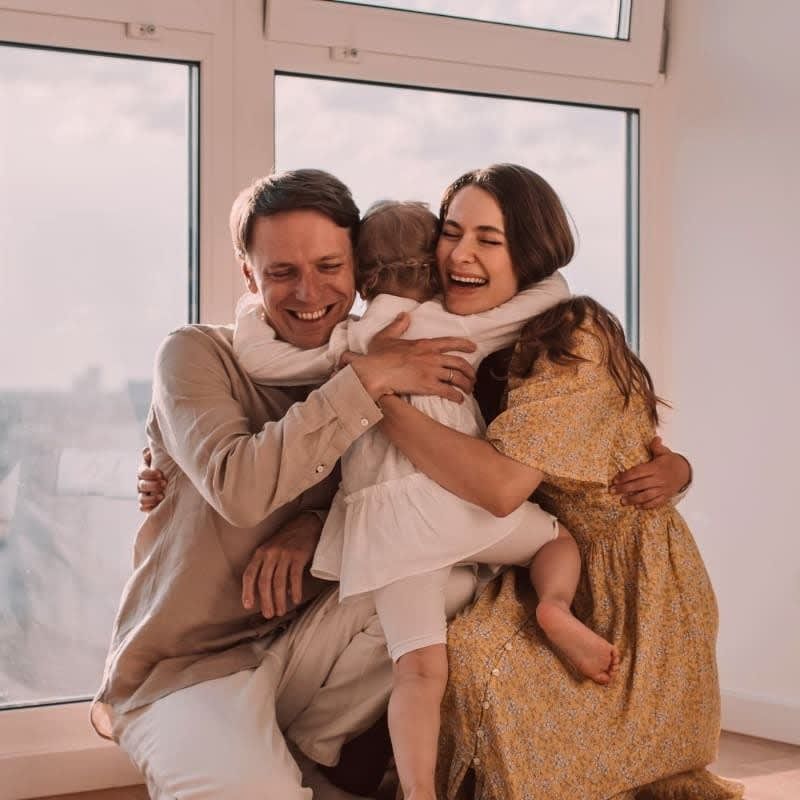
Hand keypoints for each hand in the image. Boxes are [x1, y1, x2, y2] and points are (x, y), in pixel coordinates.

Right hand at [137, 447, 166, 511]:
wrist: (177, 482)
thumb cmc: (168, 468)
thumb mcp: (163, 460)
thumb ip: (155, 455)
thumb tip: (146, 451)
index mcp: (144, 472)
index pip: (142, 472)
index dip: (149, 473)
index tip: (160, 474)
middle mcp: (142, 483)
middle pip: (141, 485)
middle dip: (152, 485)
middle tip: (164, 483)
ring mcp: (144, 494)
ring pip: (141, 498)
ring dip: (150, 498)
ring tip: (162, 496)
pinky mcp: (148, 505)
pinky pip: (142, 507)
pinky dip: (148, 507)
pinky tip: (157, 505)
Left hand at [241, 511, 322, 618]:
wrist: (306, 523)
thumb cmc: (288, 539)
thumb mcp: (271, 549)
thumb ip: (266, 566)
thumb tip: (268, 591)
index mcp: (260, 552)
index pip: (249, 574)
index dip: (247, 591)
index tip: (248, 606)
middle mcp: (270, 553)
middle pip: (264, 581)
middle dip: (266, 601)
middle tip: (268, 614)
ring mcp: (284, 554)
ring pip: (279, 582)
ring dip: (280, 599)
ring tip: (281, 611)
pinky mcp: (299, 555)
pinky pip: (295, 577)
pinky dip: (295, 590)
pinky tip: (296, 600)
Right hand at [341, 313, 476, 402]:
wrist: (374, 372)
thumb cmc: (378, 356)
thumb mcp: (386, 336)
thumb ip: (398, 325)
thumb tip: (404, 315)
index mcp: (424, 344)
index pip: (450, 342)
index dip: (464, 345)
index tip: (473, 348)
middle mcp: (432, 357)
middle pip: (459, 362)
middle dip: (470, 371)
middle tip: (473, 377)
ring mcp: (431, 372)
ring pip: (458, 377)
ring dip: (466, 384)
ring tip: (469, 390)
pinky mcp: (428, 386)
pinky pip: (449, 391)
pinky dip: (457, 396)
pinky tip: (459, 400)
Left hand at [610, 437, 690, 508]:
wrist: (686, 472)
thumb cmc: (670, 462)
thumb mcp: (664, 452)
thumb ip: (656, 446)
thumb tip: (655, 437)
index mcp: (656, 468)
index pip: (638, 472)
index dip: (626, 476)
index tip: (615, 479)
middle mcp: (659, 479)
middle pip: (639, 485)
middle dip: (625, 488)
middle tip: (612, 491)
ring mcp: (663, 489)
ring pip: (646, 496)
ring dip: (633, 499)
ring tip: (622, 501)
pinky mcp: (666, 496)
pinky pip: (656, 503)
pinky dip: (646, 506)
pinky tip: (637, 507)